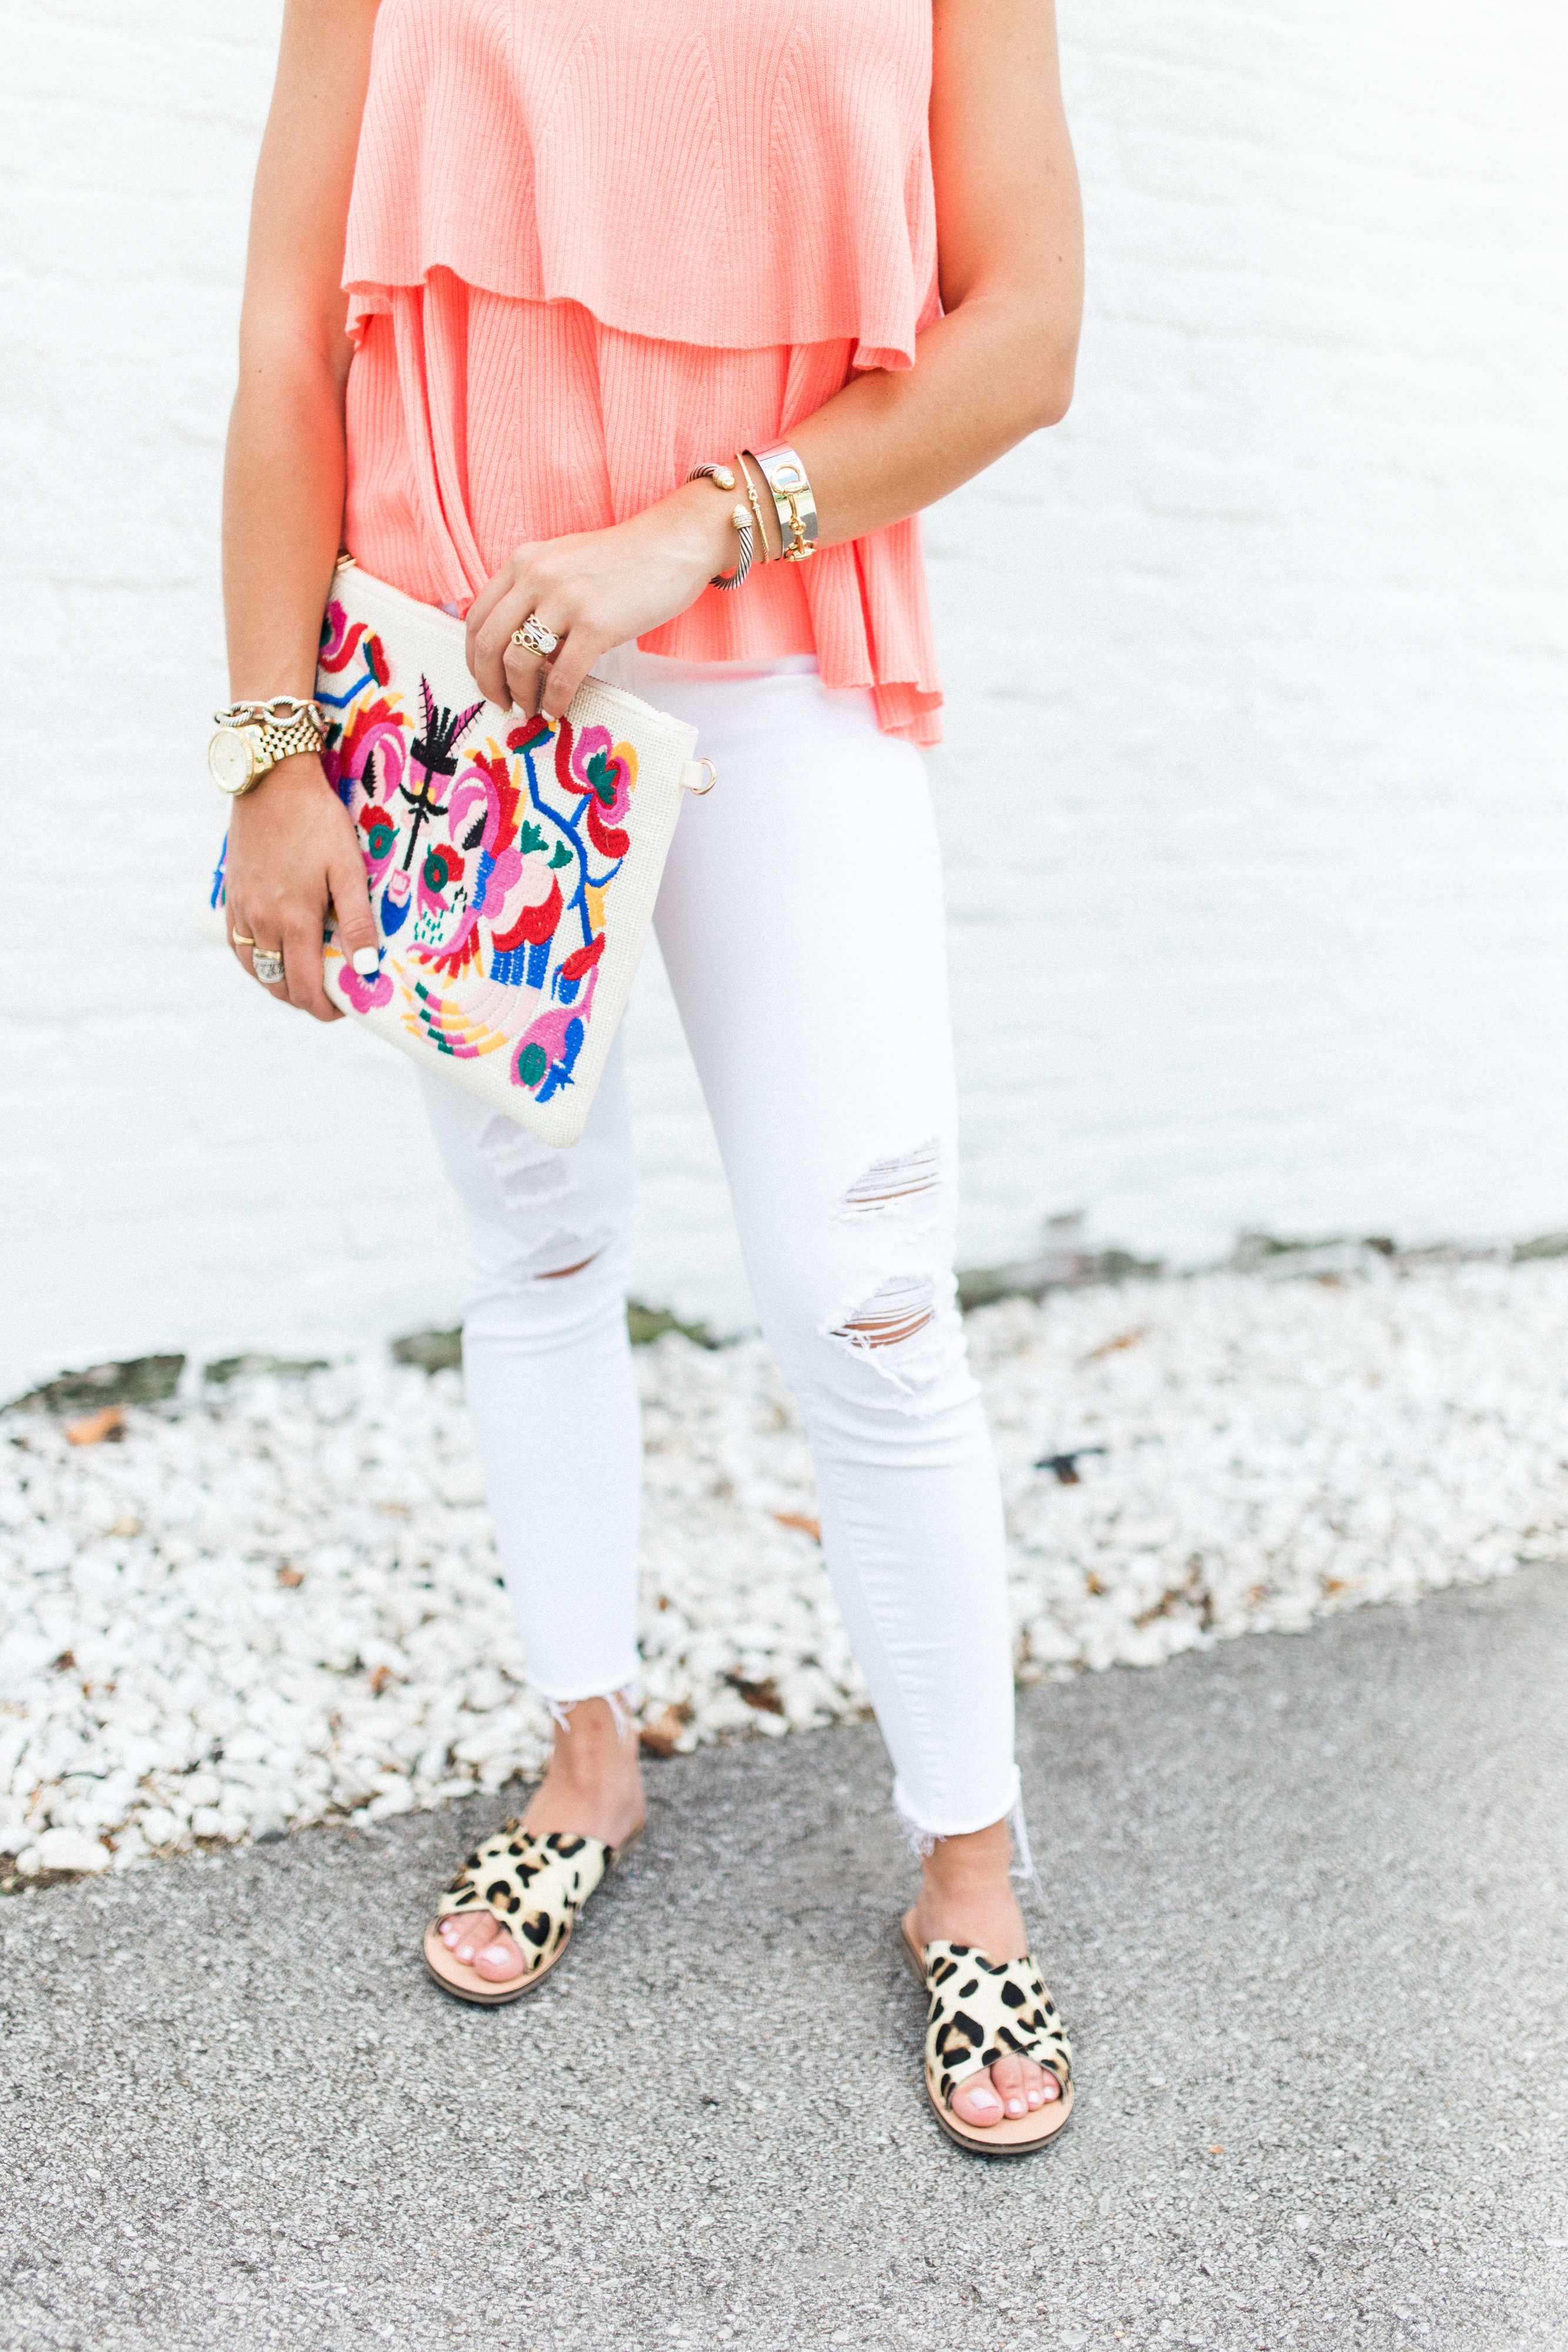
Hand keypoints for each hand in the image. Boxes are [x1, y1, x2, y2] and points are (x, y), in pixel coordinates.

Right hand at [224, 754, 377, 1020]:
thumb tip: (366, 971)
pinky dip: (254, 960)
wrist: (271, 780)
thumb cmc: (318, 822)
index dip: (324, 1009)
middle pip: (277, 984)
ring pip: (253, 968)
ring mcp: (241, 909)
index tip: (342, 1010)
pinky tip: (272, 954)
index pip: (305, 988)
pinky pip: (237, 944)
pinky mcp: (230, 895)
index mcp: (293, 920)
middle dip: (302, 999)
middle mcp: (261, 922)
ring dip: (276, 982)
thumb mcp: (348, 869)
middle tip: (327, 996)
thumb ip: (357, 922)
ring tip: (302, 979)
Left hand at [464, 481, 735, 720]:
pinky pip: (562, 676)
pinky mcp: (597, 624)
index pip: (478, 617)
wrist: (673, 545)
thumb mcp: (564, 566)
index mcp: (523, 562)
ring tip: (530, 710)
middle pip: (488, 642)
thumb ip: (536, 596)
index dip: (473, 659)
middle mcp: (536, 577)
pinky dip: (555, 701)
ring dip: (519, 696)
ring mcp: (565, 600)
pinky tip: (557, 710)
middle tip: (503, 705)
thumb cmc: (623, 561)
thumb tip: (519, 650)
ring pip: (517, 661)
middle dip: (489, 683)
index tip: (487, 681)